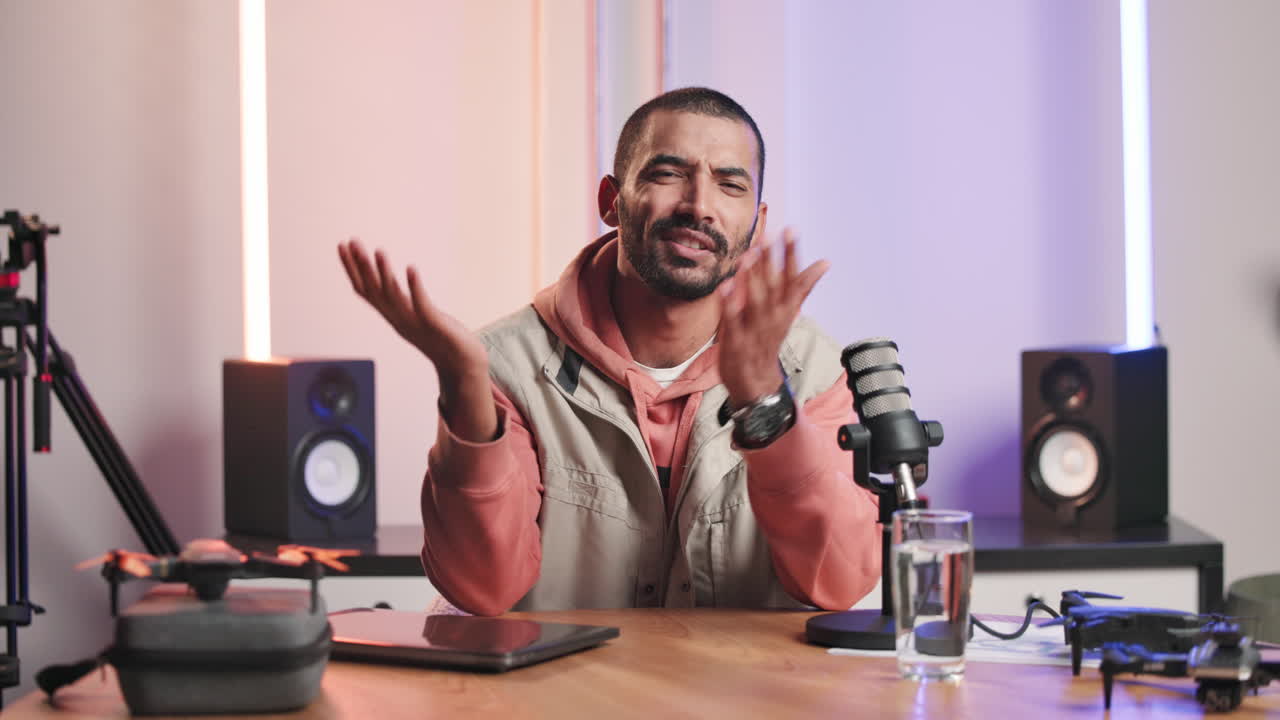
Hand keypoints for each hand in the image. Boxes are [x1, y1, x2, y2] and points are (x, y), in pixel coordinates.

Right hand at [338, 238, 496, 440]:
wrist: (462, 366)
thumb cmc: (441, 340)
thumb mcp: (415, 317)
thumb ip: (402, 303)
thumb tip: (389, 285)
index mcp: (393, 316)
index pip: (365, 291)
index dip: (352, 269)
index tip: (343, 246)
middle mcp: (399, 319)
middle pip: (373, 291)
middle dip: (361, 266)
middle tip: (351, 241)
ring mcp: (415, 322)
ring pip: (394, 296)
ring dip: (385, 273)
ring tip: (378, 250)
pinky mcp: (434, 324)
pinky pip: (421, 304)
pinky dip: (415, 287)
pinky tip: (411, 269)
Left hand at [717, 229, 828, 406]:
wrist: (757, 382)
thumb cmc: (769, 342)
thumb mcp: (789, 313)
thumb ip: (803, 287)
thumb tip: (825, 263)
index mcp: (786, 308)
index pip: (793, 277)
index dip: (792, 254)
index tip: (792, 232)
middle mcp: (774, 317)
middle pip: (776, 283)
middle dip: (774, 258)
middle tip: (773, 233)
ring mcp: (755, 328)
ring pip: (757, 299)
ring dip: (753, 276)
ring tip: (750, 254)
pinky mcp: (737, 340)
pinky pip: (733, 320)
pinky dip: (730, 304)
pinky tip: (726, 286)